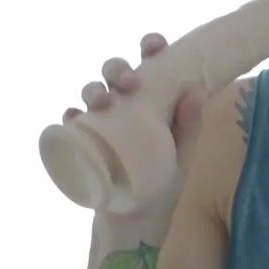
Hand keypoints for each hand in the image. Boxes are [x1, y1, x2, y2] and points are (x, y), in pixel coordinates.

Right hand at [63, 33, 207, 220]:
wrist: (137, 223)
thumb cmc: (164, 183)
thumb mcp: (182, 157)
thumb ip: (190, 129)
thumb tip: (198, 91)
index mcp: (152, 100)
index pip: (151, 65)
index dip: (150, 48)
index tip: (154, 46)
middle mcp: (125, 106)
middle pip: (115, 73)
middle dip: (118, 69)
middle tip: (129, 83)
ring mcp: (102, 123)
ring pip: (91, 93)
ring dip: (94, 89)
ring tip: (102, 101)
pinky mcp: (84, 144)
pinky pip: (71, 125)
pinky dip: (71, 117)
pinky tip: (74, 117)